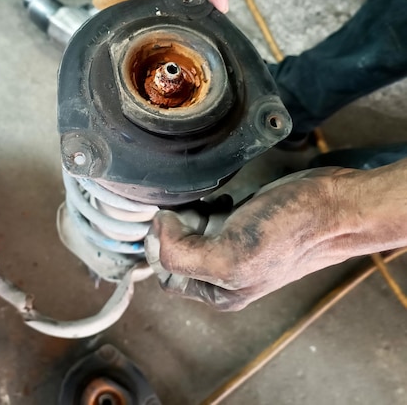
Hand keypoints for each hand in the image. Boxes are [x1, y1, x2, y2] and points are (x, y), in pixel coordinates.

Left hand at [145, 167, 361, 310]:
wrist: (334, 205)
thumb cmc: (287, 232)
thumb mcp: (229, 257)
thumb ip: (180, 254)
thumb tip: (157, 230)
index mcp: (219, 293)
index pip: (165, 275)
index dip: (161, 247)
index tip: (173, 222)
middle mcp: (223, 274)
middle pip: (175, 251)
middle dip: (179, 228)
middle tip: (198, 211)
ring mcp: (234, 247)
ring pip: (189, 231)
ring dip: (192, 213)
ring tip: (214, 205)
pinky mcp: (242, 223)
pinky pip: (207, 215)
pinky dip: (208, 203)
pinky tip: (224, 199)